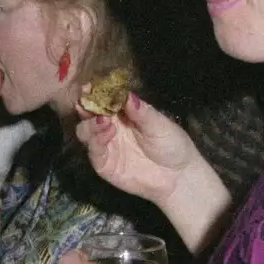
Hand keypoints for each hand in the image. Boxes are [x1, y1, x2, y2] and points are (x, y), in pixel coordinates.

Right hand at [75, 92, 196, 207]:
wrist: (178, 177)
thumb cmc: (172, 145)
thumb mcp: (161, 125)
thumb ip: (142, 112)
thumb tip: (127, 94)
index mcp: (122, 114)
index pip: (103, 100)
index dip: (95, 92)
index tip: (90, 86)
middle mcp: (110, 127)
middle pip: (88, 115)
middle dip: (86, 107)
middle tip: (88, 102)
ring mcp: (106, 146)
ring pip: (85, 132)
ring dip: (90, 124)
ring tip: (103, 119)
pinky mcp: (104, 165)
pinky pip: (93, 152)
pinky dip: (96, 141)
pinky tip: (107, 132)